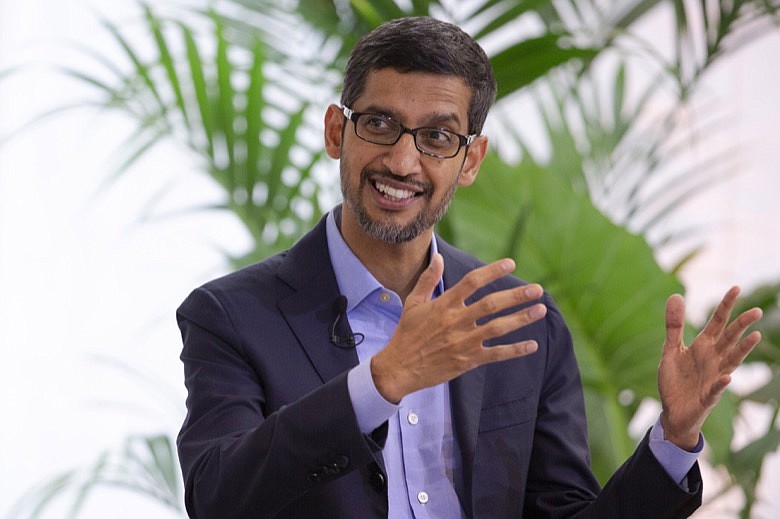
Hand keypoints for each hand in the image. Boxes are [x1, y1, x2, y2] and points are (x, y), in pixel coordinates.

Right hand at [371, 253, 544, 402]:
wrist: (400, 368)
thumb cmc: (407, 333)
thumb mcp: (413, 303)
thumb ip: (428, 279)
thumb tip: (437, 257)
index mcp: (443, 305)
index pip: (472, 282)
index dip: (492, 271)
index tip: (511, 264)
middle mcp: (455, 321)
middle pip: (491, 304)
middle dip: (516, 296)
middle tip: (537, 289)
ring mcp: (462, 342)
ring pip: (497, 328)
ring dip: (521, 319)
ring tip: (540, 310)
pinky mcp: (467, 360)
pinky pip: (495, 354)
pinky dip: (514, 350)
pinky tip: (532, 345)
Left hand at [658, 286, 762, 449]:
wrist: (672, 411)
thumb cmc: (675, 380)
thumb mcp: (670, 350)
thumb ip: (674, 326)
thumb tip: (676, 295)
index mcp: (703, 346)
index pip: (717, 322)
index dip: (725, 306)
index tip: (736, 287)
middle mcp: (713, 359)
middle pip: (730, 338)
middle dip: (742, 325)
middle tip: (756, 310)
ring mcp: (713, 377)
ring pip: (732, 361)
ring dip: (743, 350)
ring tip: (755, 336)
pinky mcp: (707, 397)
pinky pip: (715, 390)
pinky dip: (721, 384)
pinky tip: (727, 378)